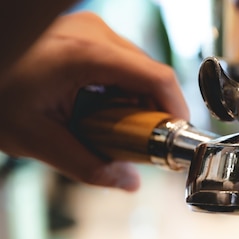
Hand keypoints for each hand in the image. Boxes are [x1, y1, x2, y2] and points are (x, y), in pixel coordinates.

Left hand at [0, 11, 188, 190]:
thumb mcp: (37, 139)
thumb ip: (87, 165)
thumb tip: (129, 182)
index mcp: (86, 55)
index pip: (157, 79)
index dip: (176, 111)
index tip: (177, 139)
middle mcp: (94, 34)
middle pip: (151, 77)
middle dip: (152, 114)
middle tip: (137, 144)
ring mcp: (90, 31)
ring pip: (138, 71)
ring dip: (136, 104)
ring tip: (112, 129)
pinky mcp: (86, 36)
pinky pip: (122, 65)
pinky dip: (120, 92)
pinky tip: (100, 110)